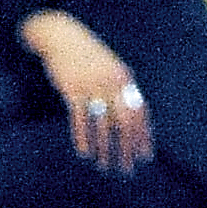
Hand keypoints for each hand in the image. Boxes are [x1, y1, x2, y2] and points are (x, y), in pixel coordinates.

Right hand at [18, 9, 153, 174]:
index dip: (143, 136)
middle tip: (126, 170)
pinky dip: (83, 138)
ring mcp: (92, 85)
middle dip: (126, 149)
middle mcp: (111, 82)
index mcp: (124, 78)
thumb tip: (130, 123)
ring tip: (104, 167)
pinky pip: (80, 119)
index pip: (139, 112)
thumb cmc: (87, 58)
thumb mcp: (110, 69)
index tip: (145, 158)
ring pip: (102, 125)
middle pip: (124, 122)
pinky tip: (85, 154)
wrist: (61, 37)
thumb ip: (121, 92)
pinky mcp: (72, 88)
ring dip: (105, 149)